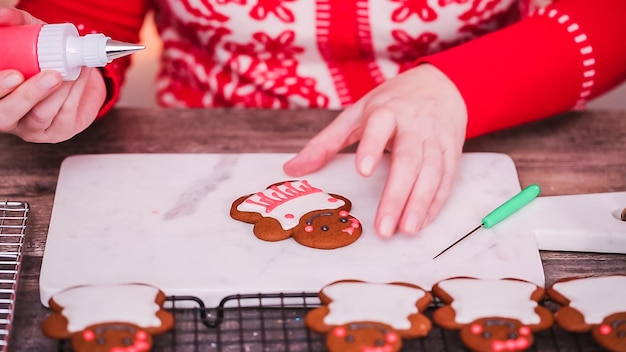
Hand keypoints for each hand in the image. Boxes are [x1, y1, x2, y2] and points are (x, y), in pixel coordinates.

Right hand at [0, 8, 105, 142]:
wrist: (78, 77)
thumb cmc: (46, 59)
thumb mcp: (32, 38)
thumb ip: (18, 24)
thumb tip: (3, 16)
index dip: (0, 87)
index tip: (15, 74)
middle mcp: (8, 115)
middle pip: (5, 114)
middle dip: (27, 95)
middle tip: (51, 75)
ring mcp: (31, 128)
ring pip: (39, 116)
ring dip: (60, 92)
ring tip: (74, 72)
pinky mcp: (57, 133)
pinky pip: (64, 116)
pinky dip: (75, 93)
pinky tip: (81, 77)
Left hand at [284, 64, 467, 237]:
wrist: (441, 85)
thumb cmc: (391, 103)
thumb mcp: (356, 114)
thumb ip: (326, 142)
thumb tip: (291, 169)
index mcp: (386, 111)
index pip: (379, 127)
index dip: (373, 147)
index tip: (363, 170)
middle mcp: (414, 124)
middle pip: (408, 161)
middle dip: (397, 195)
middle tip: (384, 228)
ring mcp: (436, 138)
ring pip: (431, 173)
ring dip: (420, 204)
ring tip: (406, 231)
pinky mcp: (452, 151)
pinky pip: (446, 179)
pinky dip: (436, 202)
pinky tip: (422, 222)